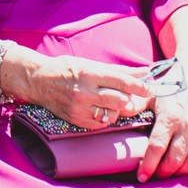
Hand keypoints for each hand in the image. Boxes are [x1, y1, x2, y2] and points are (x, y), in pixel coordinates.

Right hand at [4, 52, 153, 128]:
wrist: (38, 81)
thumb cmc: (66, 69)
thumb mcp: (91, 64)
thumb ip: (119, 70)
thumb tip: (145, 71)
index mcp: (89, 73)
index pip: (121, 81)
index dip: (139, 86)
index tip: (149, 89)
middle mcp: (84, 92)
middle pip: (120, 101)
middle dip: (130, 100)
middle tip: (132, 97)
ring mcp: (79, 108)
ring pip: (112, 115)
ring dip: (117, 110)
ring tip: (111, 102)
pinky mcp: (76, 120)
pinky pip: (101, 123)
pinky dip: (105, 117)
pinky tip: (99, 108)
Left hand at [138, 88, 187, 181]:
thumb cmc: (173, 83)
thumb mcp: (153, 91)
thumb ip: (136, 104)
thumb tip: (118, 111)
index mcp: (169, 117)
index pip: (157, 147)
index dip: (148, 164)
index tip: (141, 176)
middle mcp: (187, 126)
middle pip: (175, 160)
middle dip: (164, 172)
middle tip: (155, 176)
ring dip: (181, 172)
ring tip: (170, 173)